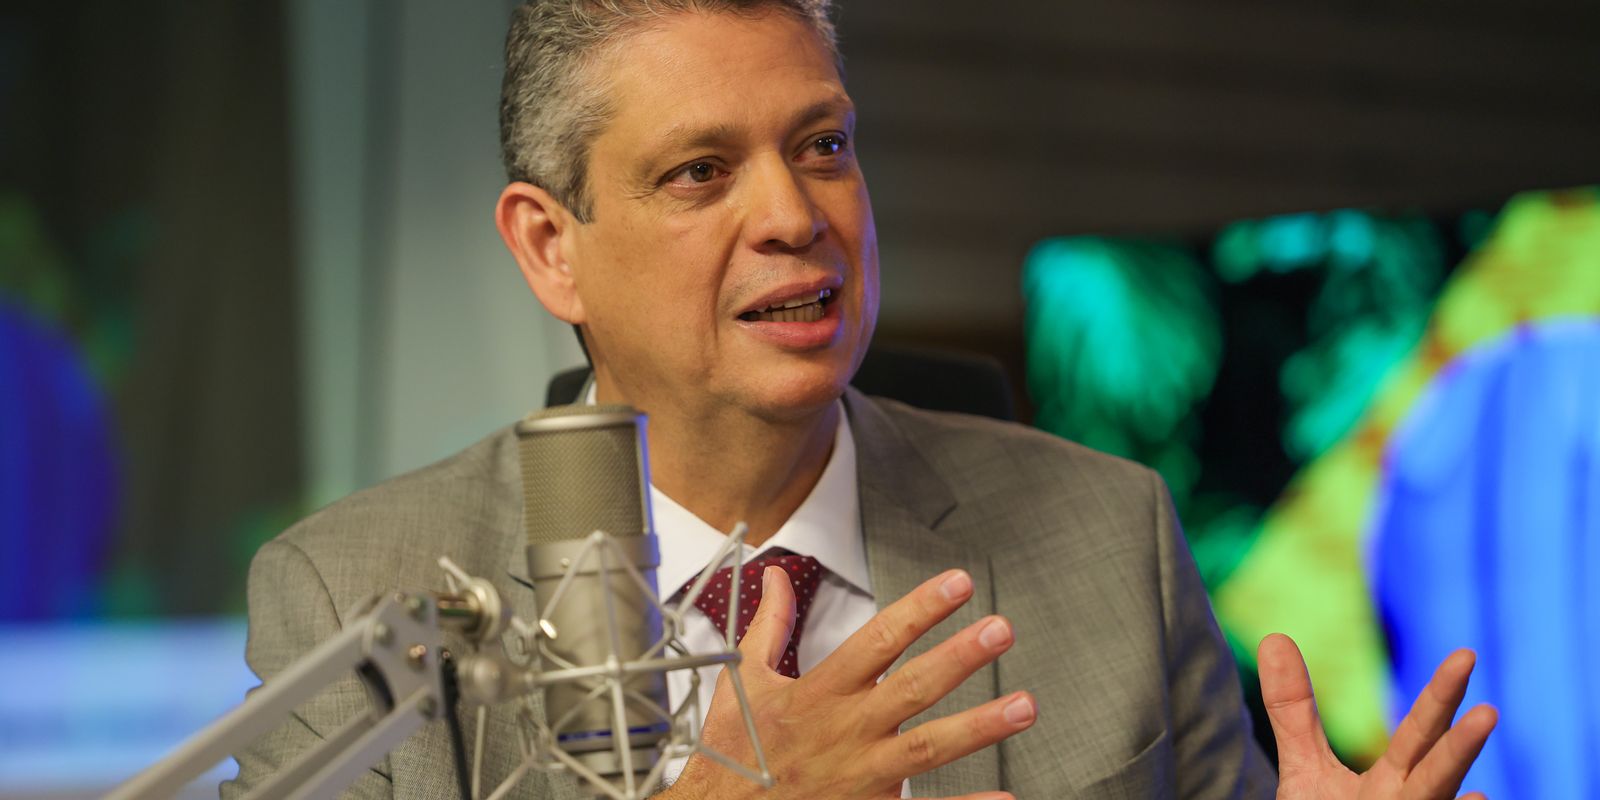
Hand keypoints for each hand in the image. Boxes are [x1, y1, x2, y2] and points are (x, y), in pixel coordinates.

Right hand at [662, 566, 1033, 799]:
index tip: (959, 583)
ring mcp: (861, 776)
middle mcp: (845, 731)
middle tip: (1000, 629)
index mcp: (819, 693)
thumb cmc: (735, 752)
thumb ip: (769, 626)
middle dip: (958, 657)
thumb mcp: (743, 681)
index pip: (878, 639)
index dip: (921, 609)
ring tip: (1024, 706)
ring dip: (979, 727)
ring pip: (928, 748)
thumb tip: (775, 576)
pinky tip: (1007, 797)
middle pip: (911, 688)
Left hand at [1259, 633, 1497, 799]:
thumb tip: (1274, 638)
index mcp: (1395, 781)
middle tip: (1488, 712)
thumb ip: (1294, 709)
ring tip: (1476, 791)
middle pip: (1436, 772)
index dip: (1441, 697)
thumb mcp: (1305, 768)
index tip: (1465, 655)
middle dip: (1461, 747)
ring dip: (1449, 795)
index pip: (1421, 733)